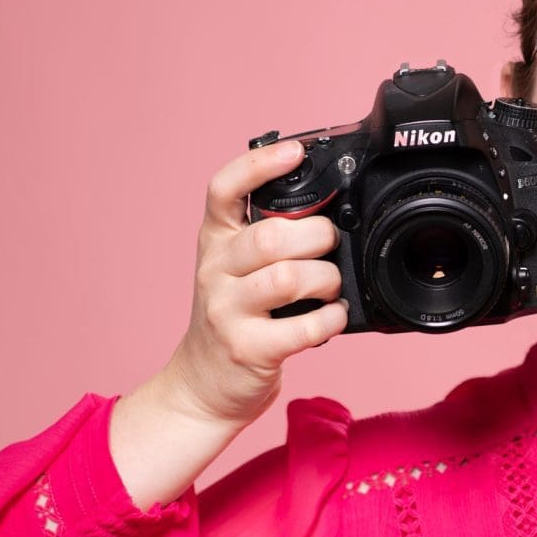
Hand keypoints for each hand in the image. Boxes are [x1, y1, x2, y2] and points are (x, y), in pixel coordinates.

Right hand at [164, 140, 347, 426]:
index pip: (223, 190)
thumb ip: (268, 239)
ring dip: (326, 280)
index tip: (295, 152)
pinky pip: (302, 328)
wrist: (204, 384)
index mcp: (215, 242)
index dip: (259, 165)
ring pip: (288, 277)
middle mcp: (215, 271)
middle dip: (318, 237)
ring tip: (330, 288)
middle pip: (271, 236)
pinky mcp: (247, 349)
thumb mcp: (237, 270)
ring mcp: (227, 311)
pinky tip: (332, 318)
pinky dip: (329, 320)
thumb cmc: (235, 319)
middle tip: (331, 247)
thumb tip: (330, 215)